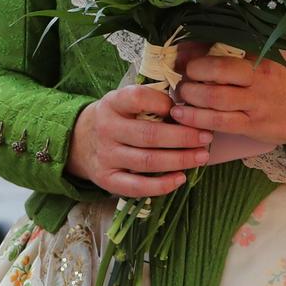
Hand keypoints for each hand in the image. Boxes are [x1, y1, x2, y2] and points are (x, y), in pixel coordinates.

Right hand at [67, 84, 211, 196]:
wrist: (80, 140)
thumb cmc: (117, 117)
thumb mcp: (125, 101)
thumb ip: (151, 101)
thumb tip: (188, 109)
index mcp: (112, 103)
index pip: (138, 98)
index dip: (164, 103)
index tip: (183, 109)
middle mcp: (106, 129)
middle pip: (149, 134)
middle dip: (183, 137)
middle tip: (206, 137)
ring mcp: (106, 156)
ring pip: (147, 161)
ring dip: (179, 160)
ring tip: (202, 157)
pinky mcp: (108, 180)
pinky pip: (137, 186)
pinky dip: (161, 185)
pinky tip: (181, 179)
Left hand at [171, 43, 285, 147]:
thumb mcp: (280, 53)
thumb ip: (250, 46)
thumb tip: (210, 39)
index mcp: (264, 57)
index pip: (225, 49)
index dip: (197, 51)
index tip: (182, 53)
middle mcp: (259, 79)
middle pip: (216, 73)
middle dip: (191, 73)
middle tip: (181, 75)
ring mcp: (255, 104)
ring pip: (215, 100)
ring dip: (190, 96)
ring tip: (179, 94)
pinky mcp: (252, 126)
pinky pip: (220, 124)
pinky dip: (198, 119)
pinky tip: (182, 116)